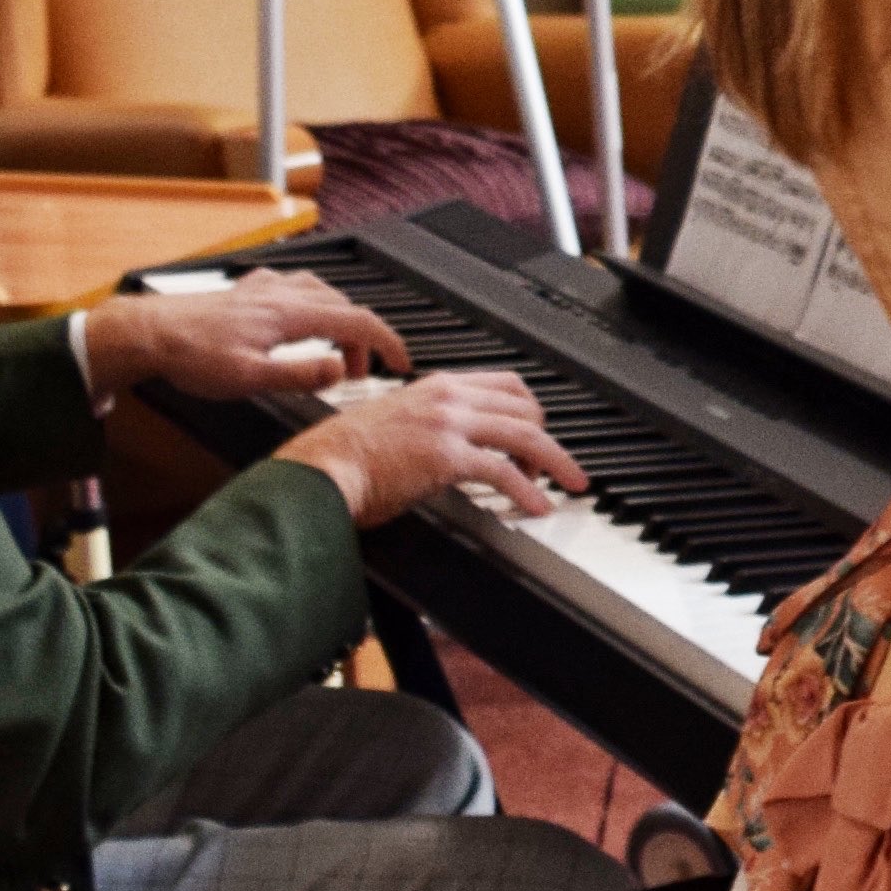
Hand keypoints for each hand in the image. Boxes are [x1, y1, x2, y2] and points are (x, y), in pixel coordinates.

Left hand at [85, 273, 404, 404]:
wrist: (149, 333)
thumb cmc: (192, 356)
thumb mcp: (250, 378)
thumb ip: (301, 374)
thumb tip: (341, 370)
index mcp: (291, 314)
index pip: (358, 321)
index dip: (387, 343)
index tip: (401, 364)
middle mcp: (282, 294)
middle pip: (344, 306)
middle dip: (362, 339)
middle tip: (358, 373)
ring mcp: (264, 289)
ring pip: (322, 292)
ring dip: (339, 318)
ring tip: (336, 346)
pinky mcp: (247, 291)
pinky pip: (293, 286)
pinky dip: (311, 301)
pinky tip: (298, 312)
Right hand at [276, 371, 583, 526]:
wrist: (320, 469)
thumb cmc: (343, 457)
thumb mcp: (393, 424)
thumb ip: (427, 426)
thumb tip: (450, 450)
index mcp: (436, 386)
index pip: (505, 384)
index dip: (531, 409)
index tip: (539, 433)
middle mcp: (447, 398)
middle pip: (525, 406)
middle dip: (547, 437)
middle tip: (554, 465)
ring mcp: (449, 424)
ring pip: (525, 434)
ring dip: (555, 461)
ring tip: (571, 483)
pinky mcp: (446, 456)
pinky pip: (504, 471)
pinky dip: (528, 490)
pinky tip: (537, 506)